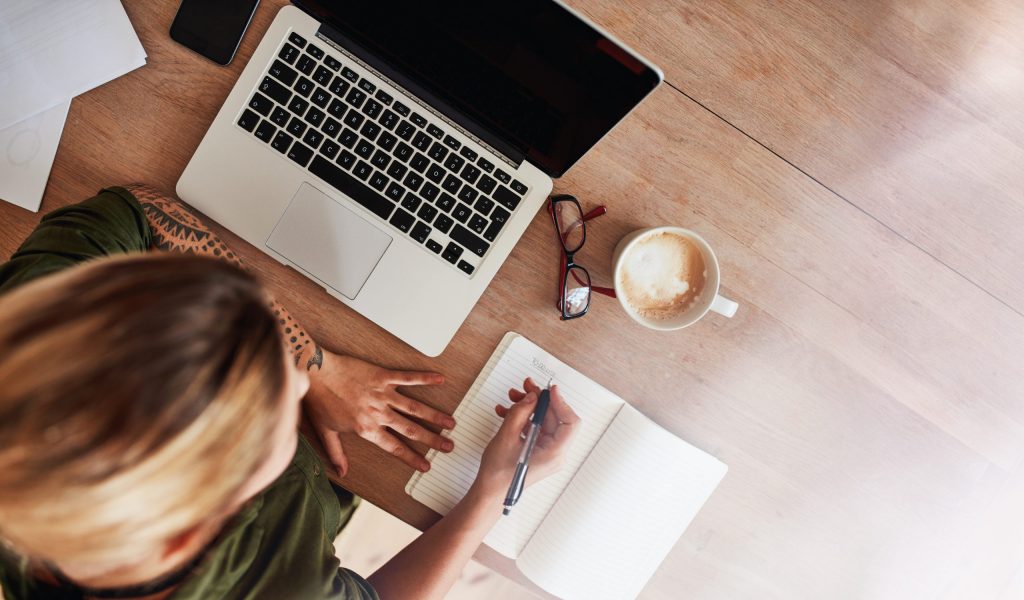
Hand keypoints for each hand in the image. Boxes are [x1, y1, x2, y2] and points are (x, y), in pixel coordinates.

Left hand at [303, 350, 455, 474]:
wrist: (315, 373)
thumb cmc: (319, 400)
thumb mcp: (325, 431)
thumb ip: (336, 453)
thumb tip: (342, 472)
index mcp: (366, 429)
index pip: (394, 447)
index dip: (412, 458)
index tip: (426, 466)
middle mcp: (378, 414)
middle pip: (411, 429)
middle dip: (432, 439)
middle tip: (448, 446)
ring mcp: (382, 394)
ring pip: (414, 408)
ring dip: (434, 416)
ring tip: (450, 422)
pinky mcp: (383, 376)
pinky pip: (407, 378)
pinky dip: (424, 379)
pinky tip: (440, 379)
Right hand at [475, 378, 579, 495]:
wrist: (489, 493)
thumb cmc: (498, 475)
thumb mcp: (507, 437)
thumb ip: (520, 412)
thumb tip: (532, 397)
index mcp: (554, 454)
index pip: (570, 423)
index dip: (561, 403)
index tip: (549, 390)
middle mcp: (554, 454)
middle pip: (555, 419)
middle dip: (539, 402)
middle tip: (526, 388)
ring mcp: (546, 452)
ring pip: (543, 422)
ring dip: (528, 408)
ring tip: (512, 398)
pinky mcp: (537, 451)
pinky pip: (535, 429)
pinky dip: (522, 419)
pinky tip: (506, 412)